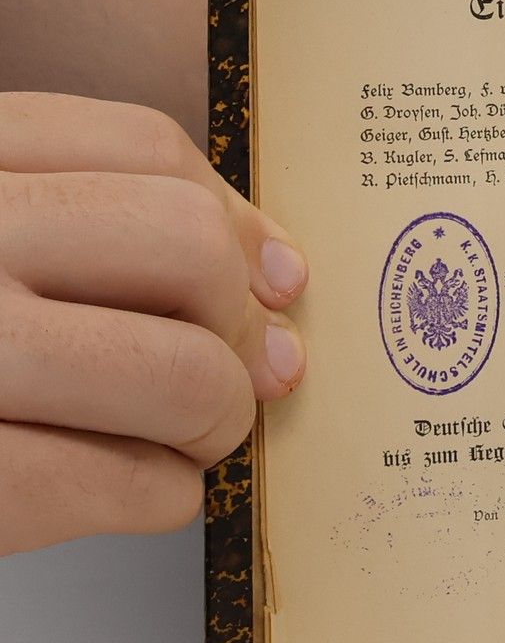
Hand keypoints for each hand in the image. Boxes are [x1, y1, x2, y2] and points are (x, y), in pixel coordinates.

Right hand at [0, 93, 307, 554]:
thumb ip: (89, 230)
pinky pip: (127, 484)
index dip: (235, 219)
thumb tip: (277, 278)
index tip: (271, 278)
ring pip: (180, 371)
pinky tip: (130, 491)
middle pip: (185, 247)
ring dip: (213, 421)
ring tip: (183, 440)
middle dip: (240, 327)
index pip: (140, 145)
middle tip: (230, 376)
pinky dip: (159, 497)